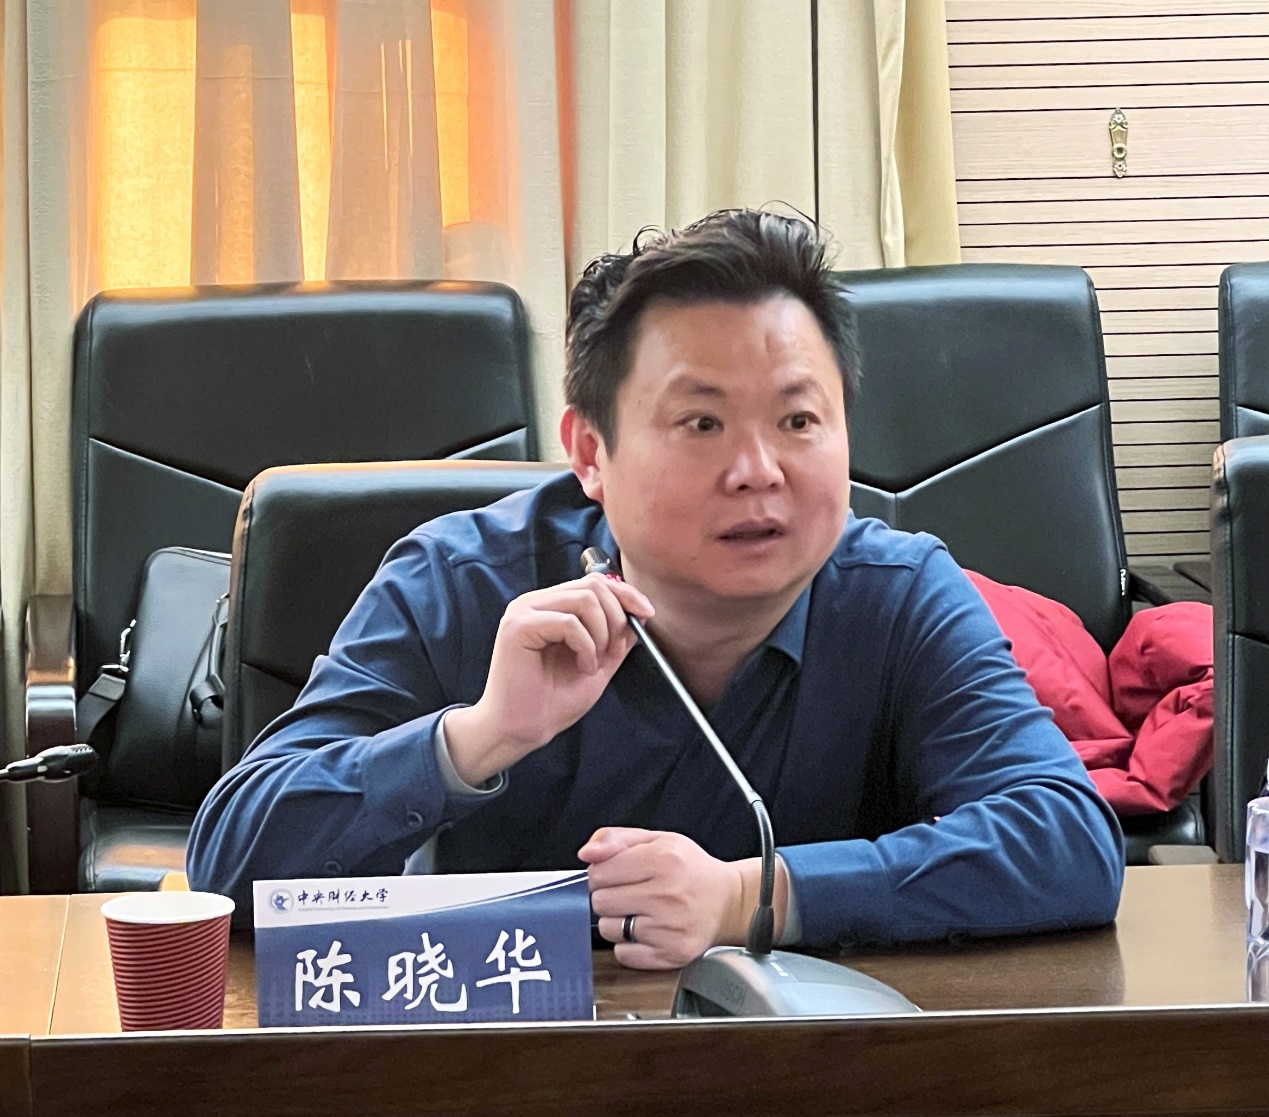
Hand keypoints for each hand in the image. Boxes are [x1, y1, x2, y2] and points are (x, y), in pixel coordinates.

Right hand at [444, 574, 652, 785]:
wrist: (522, 729)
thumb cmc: (552, 701)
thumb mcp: (598, 663)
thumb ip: (617, 638)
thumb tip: (641, 613)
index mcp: (551, 607)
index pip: (595, 582)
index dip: (626, 594)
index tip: (647, 613)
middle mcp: (535, 602)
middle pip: (593, 586)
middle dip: (616, 618)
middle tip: (613, 651)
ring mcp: (524, 611)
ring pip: (584, 600)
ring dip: (601, 635)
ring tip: (593, 663)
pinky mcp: (518, 627)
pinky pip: (569, 623)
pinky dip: (586, 647)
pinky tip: (582, 667)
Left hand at [582, 827, 761, 969]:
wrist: (727, 900)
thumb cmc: (690, 869)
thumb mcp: (657, 839)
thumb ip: (616, 839)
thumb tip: (586, 854)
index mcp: (663, 858)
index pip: (598, 872)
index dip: (601, 873)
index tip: (615, 874)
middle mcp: (667, 894)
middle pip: (600, 901)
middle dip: (608, 896)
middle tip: (629, 892)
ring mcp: (669, 927)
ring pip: (608, 929)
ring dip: (617, 921)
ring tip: (641, 911)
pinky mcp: (671, 953)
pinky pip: (624, 954)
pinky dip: (629, 945)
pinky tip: (647, 930)